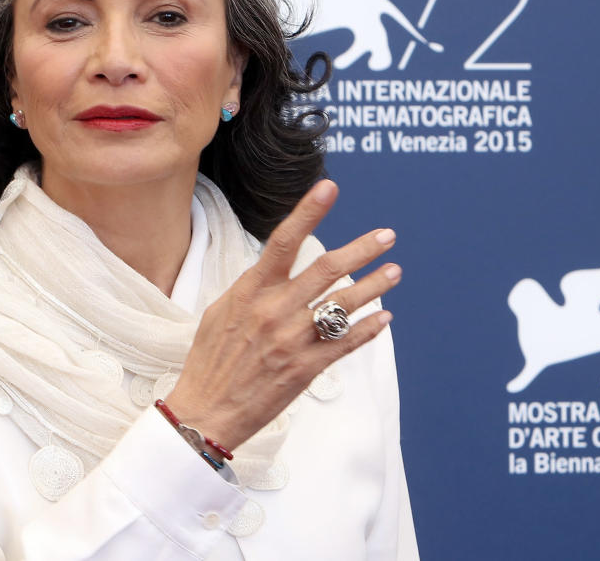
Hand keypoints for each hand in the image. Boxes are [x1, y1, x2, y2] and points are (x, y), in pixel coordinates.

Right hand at [164, 179, 400, 451]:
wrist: (206, 412)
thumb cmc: (210, 361)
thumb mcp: (219, 312)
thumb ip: (252, 289)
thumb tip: (274, 269)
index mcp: (251, 291)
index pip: (284, 241)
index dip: (308, 212)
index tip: (329, 188)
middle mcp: (275, 311)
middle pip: (327, 269)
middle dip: (363, 249)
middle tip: (387, 236)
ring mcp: (293, 340)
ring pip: (345, 304)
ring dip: (375, 285)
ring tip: (394, 272)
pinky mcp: (306, 369)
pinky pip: (347, 343)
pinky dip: (369, 328)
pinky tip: (384, 317)